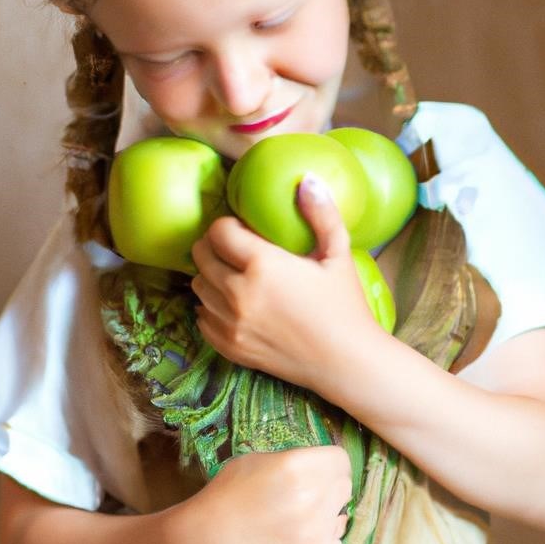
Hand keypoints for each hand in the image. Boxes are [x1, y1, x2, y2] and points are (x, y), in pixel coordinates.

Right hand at [179, 446, 352, 543]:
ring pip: (341, 518)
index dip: (329, 465)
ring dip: (327, 517)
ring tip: (300, 521)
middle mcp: (313, 496)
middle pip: (344, 487)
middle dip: (329, 489)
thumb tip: (314, 466)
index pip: (341, 460)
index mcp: (298, 466)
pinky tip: (303, 540)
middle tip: (307, 497)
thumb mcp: (255, 461)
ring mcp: (316, 530)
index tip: (318, 472)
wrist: (208, 540)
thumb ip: (291, 460)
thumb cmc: (226, 495)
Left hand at [190, 174, 380, 390]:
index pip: (219, 231)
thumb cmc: (346, 307)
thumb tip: (307, 181)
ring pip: (198, 286)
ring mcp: (231, 324)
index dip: (228, 225)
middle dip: (214, 246)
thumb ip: (321, 214)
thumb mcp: (338, 254)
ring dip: (211, 276)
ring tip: (234, 276)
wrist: (346, 363)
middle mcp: (239, 294)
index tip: (243, 229)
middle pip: (201, 256)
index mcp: (263, 265)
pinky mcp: (230, 347)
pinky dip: (211, 307)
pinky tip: (233, 304)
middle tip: (234, 249)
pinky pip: (202, 317)